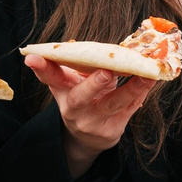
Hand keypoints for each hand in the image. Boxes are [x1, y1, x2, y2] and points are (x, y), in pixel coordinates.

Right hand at [28, 56, 157, 176]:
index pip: (49, 78)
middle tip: (106, 71)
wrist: (87, 138)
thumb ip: (73, 65)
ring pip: (112, 104)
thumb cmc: (82, 99)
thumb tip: (81, 43)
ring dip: (131, 88)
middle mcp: (74, 109)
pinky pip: (129, 108)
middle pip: (80, 97)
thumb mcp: (71, 83)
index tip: (31, 57)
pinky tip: (151, 80)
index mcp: (62, 92)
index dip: (40, 67)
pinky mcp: (112, 129)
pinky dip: (141, 93)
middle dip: (93, 84)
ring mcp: (93, 122)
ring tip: (145, 74)